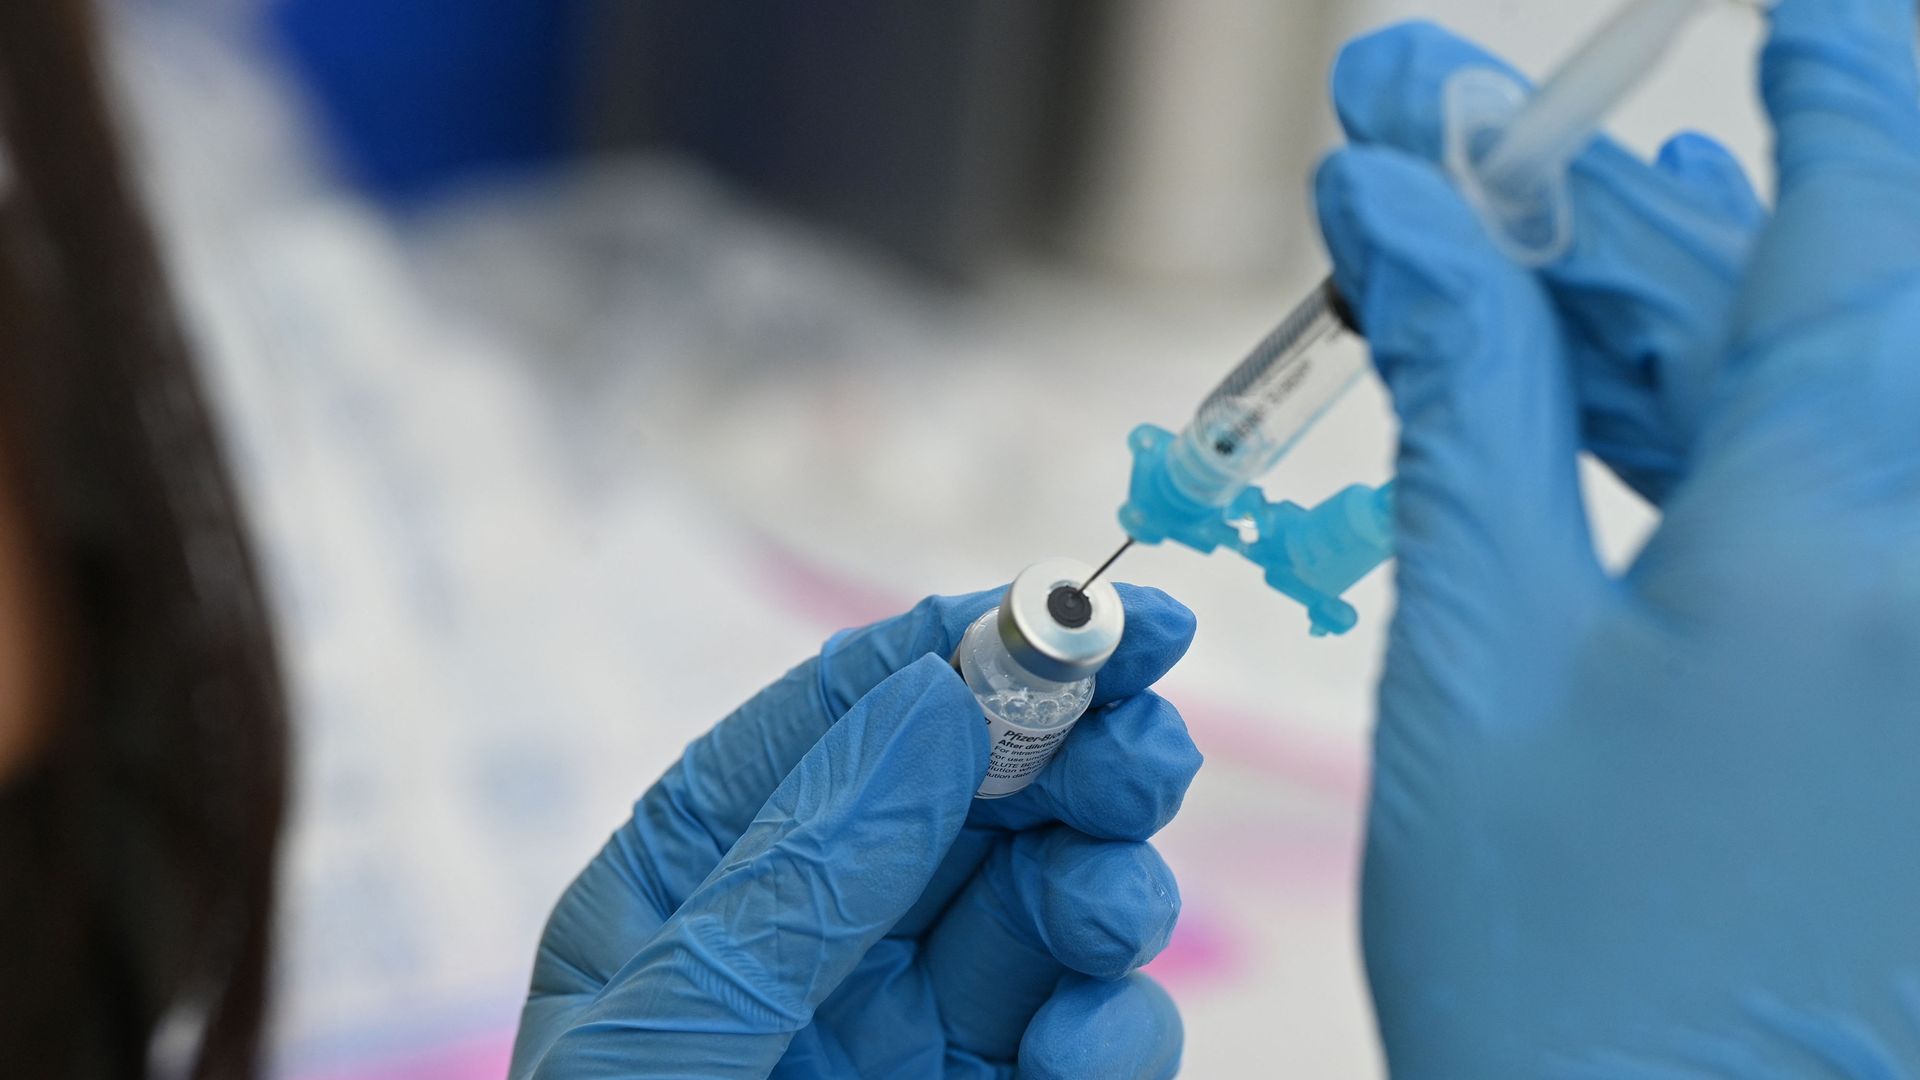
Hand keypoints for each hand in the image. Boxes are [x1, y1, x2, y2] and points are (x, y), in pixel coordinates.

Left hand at [509, 585, 1201, 1077]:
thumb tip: (938, 709)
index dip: (964, 645)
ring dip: (1105, 881)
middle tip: (1146, 739)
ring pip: (1046, 900)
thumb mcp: (672, 1044)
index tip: (1088, 608)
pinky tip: (1090, 1047)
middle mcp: (809, 939)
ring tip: (1104, 911)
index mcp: (691, 886)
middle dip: (1067, 752)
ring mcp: (909, 1032)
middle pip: (970, 793)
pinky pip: (1086, 1035)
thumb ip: (804, 875)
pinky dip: (1115, 1026)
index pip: (838, 718)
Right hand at [1319, 5, 1919, 1074]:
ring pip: (1810, 400)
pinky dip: (1699, 432)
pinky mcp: (1912, 701)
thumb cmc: (1567, 978)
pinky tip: (1596, 378)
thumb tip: (1401, 210)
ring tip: (1487, 236)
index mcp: (1850, 533)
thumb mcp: (1480, 667)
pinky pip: (1826, 507)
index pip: (1854, 215)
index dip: (1819, 77)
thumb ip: (1464, 406)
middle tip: (1438, 130)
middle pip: (1804, 297)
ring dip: (1645, 309)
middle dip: (1606, 204)